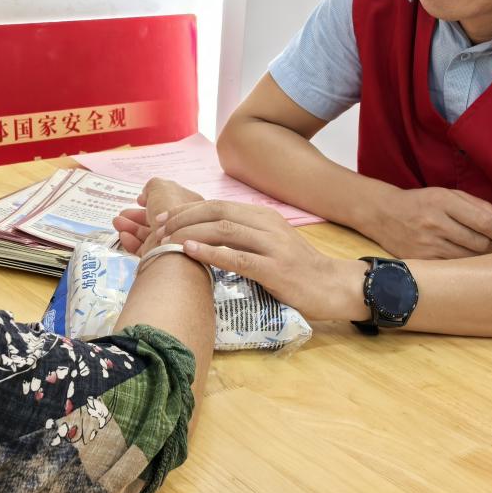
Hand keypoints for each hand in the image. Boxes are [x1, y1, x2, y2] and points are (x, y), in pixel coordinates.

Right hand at [112, 178, 201, 254]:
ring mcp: (173, 244)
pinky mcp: (162, 259)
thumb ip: (152, 186)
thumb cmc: (170, 212)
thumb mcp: (160, 187)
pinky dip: (132, 242)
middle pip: (157, 220)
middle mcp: (183, 227)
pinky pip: (146, 249)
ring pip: (149, 234)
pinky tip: (123, 235)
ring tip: (117, 222)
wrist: (172, 246)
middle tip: (123, 213)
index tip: (140, 201)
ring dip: (131, 227)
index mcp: (190, 209)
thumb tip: (147, 194)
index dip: (154, 200)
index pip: (171, 204)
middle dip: (137, 215)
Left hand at [155, 199, 361, 320]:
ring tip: (166, 240)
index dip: (187, 209)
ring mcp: (272, 246)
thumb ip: (244, 238)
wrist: (334, 287)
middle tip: (158, 227)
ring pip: (223, 230)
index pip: (217, 205)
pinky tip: (190, 252)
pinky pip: (237, 257)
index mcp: (262, 217)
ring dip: (190, 233)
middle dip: (182, 217)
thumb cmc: (298, 270)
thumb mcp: (270, 244)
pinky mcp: (275, 269)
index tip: (163, 217)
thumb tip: (205, 238)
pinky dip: (210, 252)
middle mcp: (266, 225)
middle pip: (216, 212)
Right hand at [370, 187, 491, 259]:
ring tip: (481, 251)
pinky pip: (452, 267)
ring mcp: (426, 244)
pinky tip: (464, 258)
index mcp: (442, 201)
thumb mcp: (447, 194)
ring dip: (479, 256)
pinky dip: (463, 264)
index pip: (482, 221)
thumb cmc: (421, 202)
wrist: (382, 214)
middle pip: (477, 242)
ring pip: (467, 257)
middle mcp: (434, 223)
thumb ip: (477, 206)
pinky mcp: (420, 260)